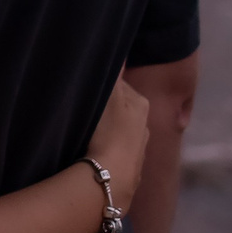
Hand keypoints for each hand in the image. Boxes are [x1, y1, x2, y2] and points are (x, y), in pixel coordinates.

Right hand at [87, 74, 149, 214]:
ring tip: (88, 136)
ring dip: (107, 133)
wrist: (110, 178)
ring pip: (119, 133)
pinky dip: (107, 151)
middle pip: (122, 110)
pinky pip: (116, 153)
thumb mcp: (111, 97)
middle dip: (107, 112)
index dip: (103, 89)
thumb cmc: (108, 132)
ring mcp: (140, 150)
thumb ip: (115, 76)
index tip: (87, 93)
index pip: (120, 87)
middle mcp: (145, 126)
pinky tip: (95, 154)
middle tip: (86, 114)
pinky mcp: (130, 171)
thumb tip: (121, 54)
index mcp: (142, 104)